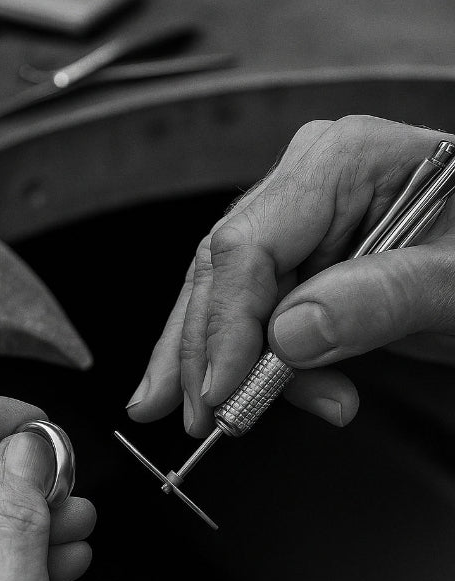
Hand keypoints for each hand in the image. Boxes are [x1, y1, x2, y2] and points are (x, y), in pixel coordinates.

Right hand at [127, 116, 454, 436]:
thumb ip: (380, 299)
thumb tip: (288, 334)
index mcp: (345, 160)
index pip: (250, 243)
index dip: (225, 324)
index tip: (222, 388)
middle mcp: (309, 183)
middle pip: (224, 271)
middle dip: (206, 352)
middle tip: (202, 417)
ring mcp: (301, 224)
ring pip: (227, 298)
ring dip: (220, 365)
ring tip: (220, 419)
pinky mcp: (303, 265)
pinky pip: (256, 316)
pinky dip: (248, 364)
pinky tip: (246, 396)